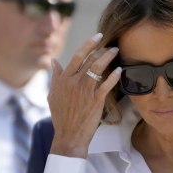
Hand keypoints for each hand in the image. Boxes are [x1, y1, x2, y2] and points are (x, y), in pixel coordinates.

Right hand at [48, 33, 120, 158]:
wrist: (69, 136)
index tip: (98, 36)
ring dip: (109, 58)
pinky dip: (113, 76)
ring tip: (116, 52)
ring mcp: (85, 92)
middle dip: (103, 50)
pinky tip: (119, 70)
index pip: (77, 55)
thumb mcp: (52, 95)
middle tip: (112, 46)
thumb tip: (54, 60)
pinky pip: (106, 85)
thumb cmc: (61, 117)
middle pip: (90, 60)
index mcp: (64, 79)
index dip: (89, 43)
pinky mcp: (95, 102)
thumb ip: (55, 77)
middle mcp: (74, 83)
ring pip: (98, 69)